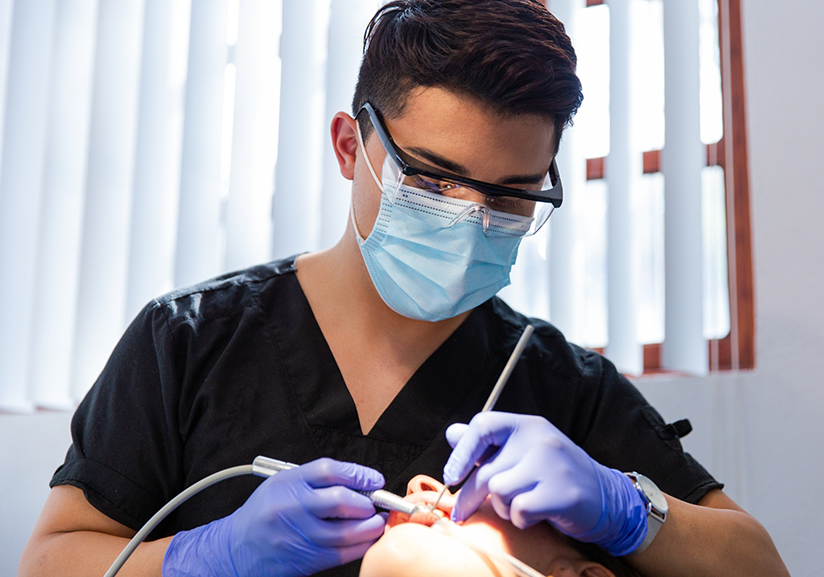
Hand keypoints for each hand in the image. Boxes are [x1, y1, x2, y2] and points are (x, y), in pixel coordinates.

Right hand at [163, 458, 386, 576]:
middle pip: (341, 500)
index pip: (329, 470)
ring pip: (346, 531)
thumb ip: (316, 481)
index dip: (358, 473)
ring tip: (377, 521)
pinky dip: (361, 545)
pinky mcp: (305, 559)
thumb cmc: (264, 514)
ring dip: (370, 526)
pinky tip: (367, 539)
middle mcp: (293, 507)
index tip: (374, 479)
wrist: (235, 549)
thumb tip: (359, 483)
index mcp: (288, 483)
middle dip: (367, 502)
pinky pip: (342, 553)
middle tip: (376, 502)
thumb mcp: (282, 485)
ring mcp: (299, 535)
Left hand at [443, 412, 647, 555]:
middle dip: (469, 497)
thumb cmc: (554, 474)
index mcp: (527, 424)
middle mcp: (539, 439)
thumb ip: (488, 444)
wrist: (605, 496)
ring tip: (518, 506)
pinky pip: (519, 511)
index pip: (483, 426)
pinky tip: (535, 515)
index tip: (451, 476)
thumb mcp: (523, 451)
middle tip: (460, 513)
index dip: (461, 452)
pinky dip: (520, 520)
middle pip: (486, 469)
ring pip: (499, 490)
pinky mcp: (561, 493)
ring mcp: (552, 465)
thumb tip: (452, 434)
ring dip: (502, 507)